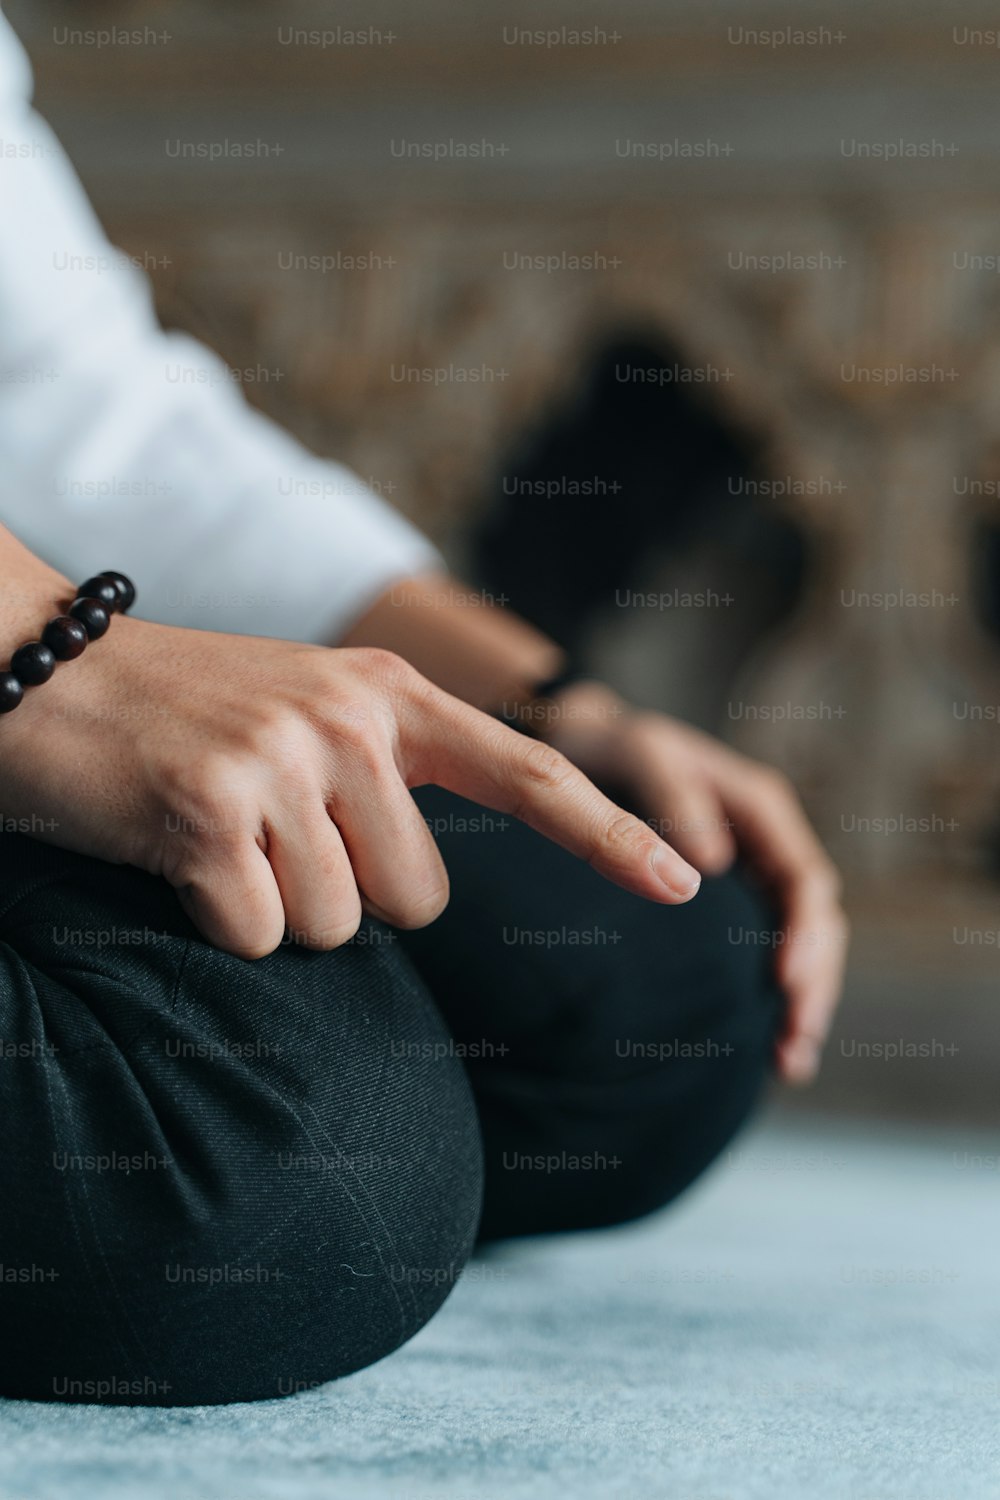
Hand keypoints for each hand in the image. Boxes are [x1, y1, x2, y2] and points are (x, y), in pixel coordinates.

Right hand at [0, 618, 705, 958]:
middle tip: (262, 833)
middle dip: (345, 897)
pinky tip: (174, 852)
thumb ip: (379, 775)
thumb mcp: (300, 716)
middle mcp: (354, 718)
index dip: (607, 834)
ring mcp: (286, 759)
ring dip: (275, 909)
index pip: (527, 770)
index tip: (683, 884)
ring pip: (339, 929)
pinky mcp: (215, 811)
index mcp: (389, 694)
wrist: (31, 672)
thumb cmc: (173, 716)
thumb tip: (422, 890)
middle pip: (416, 900)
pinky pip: (262, 937)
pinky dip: (216, 921)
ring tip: (213, 831)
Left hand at [539, 682, 847, 1084]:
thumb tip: (709, 865)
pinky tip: (757, 1048)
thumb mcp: (643, 753)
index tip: (786, 982)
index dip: (805, 935)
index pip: (805, 881)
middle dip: (813, 986)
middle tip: (795, 1045)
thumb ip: (673, 800)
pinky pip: (755, 954)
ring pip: (793, 947)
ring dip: (797, 1003)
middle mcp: (764, 846)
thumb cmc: (613, 746)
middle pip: (814, 925)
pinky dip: (761, 999)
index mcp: (761, 810)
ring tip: (789, 1065)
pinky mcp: (721, 906)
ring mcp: (747, 877)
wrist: (582, 743)